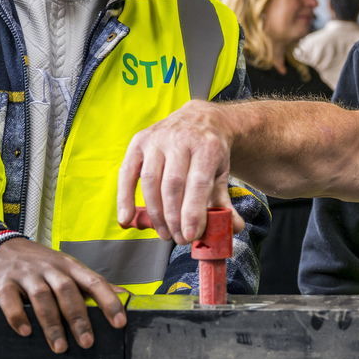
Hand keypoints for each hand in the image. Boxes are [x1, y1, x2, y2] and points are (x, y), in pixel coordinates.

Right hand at [0, 235, 126, 353]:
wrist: (1, 248)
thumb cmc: (41, 264)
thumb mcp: (68, 268)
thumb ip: (92, 283)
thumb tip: (124, 295)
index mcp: (70, 266)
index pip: (94, 281)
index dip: (109, 301)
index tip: (120, 323)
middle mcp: (50, 268)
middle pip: (68, 291)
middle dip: (78, 318)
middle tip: (87, 343)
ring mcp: (27, 274)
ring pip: (42, 297)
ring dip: (52, 324)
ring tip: (60, 347)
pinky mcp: (4, 282)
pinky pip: (10, 299)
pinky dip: (18, 316)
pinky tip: (26, 332)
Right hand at [117, 100, 244, 246]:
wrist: (199, 119)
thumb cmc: (210, 152)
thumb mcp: (222, 173)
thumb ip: (225, 202)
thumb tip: (233, 229)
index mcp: (207, 146)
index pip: (198, 184)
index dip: (192, 212)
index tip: (190, 235)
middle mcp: (181, 139)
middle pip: (173, 185)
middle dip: (174, 217)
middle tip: (178, 239)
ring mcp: (157, 139)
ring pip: (151, 181)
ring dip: (155, 213)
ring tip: (165, 233)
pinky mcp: (139, 141)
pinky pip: (127, 173)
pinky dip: (124, 198)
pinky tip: (126, 219)